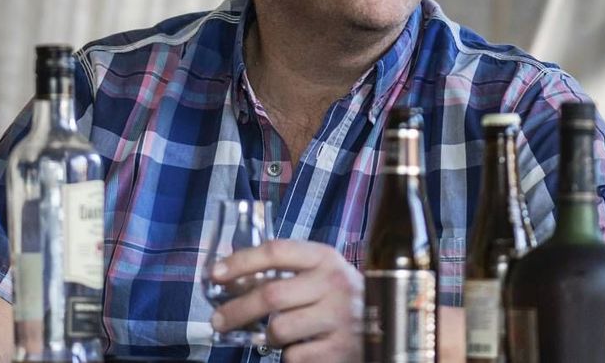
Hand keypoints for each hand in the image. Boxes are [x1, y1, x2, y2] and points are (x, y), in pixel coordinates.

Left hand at [210, 239, 362, 361]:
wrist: (389, 326)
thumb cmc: (341, 298)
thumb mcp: (319, 273)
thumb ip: (282, 268)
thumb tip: (228, 264)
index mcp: (325, 258)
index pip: (276, 251)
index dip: (241, 262)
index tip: (215, 274)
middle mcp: (334, 284)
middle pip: (270, 294)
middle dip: (236, 310)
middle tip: (218, 321)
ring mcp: (339, 319)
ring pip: (279, 329)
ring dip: (267, 337)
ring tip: (275, 335)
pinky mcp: (340, 350)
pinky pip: (294, 356)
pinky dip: (289, 356)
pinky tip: (301, 348)